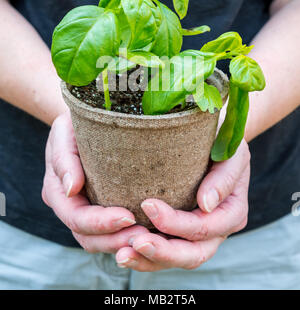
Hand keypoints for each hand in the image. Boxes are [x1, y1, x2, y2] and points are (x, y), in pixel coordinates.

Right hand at [42, 111, 148, 251]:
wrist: (83, 123)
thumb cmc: (74, 123)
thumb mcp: (65, 131)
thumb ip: (63, 158)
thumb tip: (70, 188)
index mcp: (56, 191)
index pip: (76, 217)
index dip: (101, 222)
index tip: (128, 216)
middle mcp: (69, 206)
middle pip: (88, 238)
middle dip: (115, 240)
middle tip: (145, 235)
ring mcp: (85, 210)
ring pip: (101, 241)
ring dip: (123, 243)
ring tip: (150, 237)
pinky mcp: (102, 208)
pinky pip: (113, 232)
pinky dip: (128, 236)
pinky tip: (150, 231)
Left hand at [115, 139, 249, 270]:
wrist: (214, 137)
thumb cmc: (223, 141)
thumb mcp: (231, 154)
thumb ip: (223, 178)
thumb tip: (206, 204)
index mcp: (232, 212)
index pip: (204, 227)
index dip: (176, 223)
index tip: (147, 204)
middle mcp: (217, 230)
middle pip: (192, 254)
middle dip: (162, 252)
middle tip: (135, 241)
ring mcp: (197, 236)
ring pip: (175, 260)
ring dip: (148, 260)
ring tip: (122, 254)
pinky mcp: (178, 234)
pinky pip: (162, 255)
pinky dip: (144, 257)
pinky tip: (123, 250)